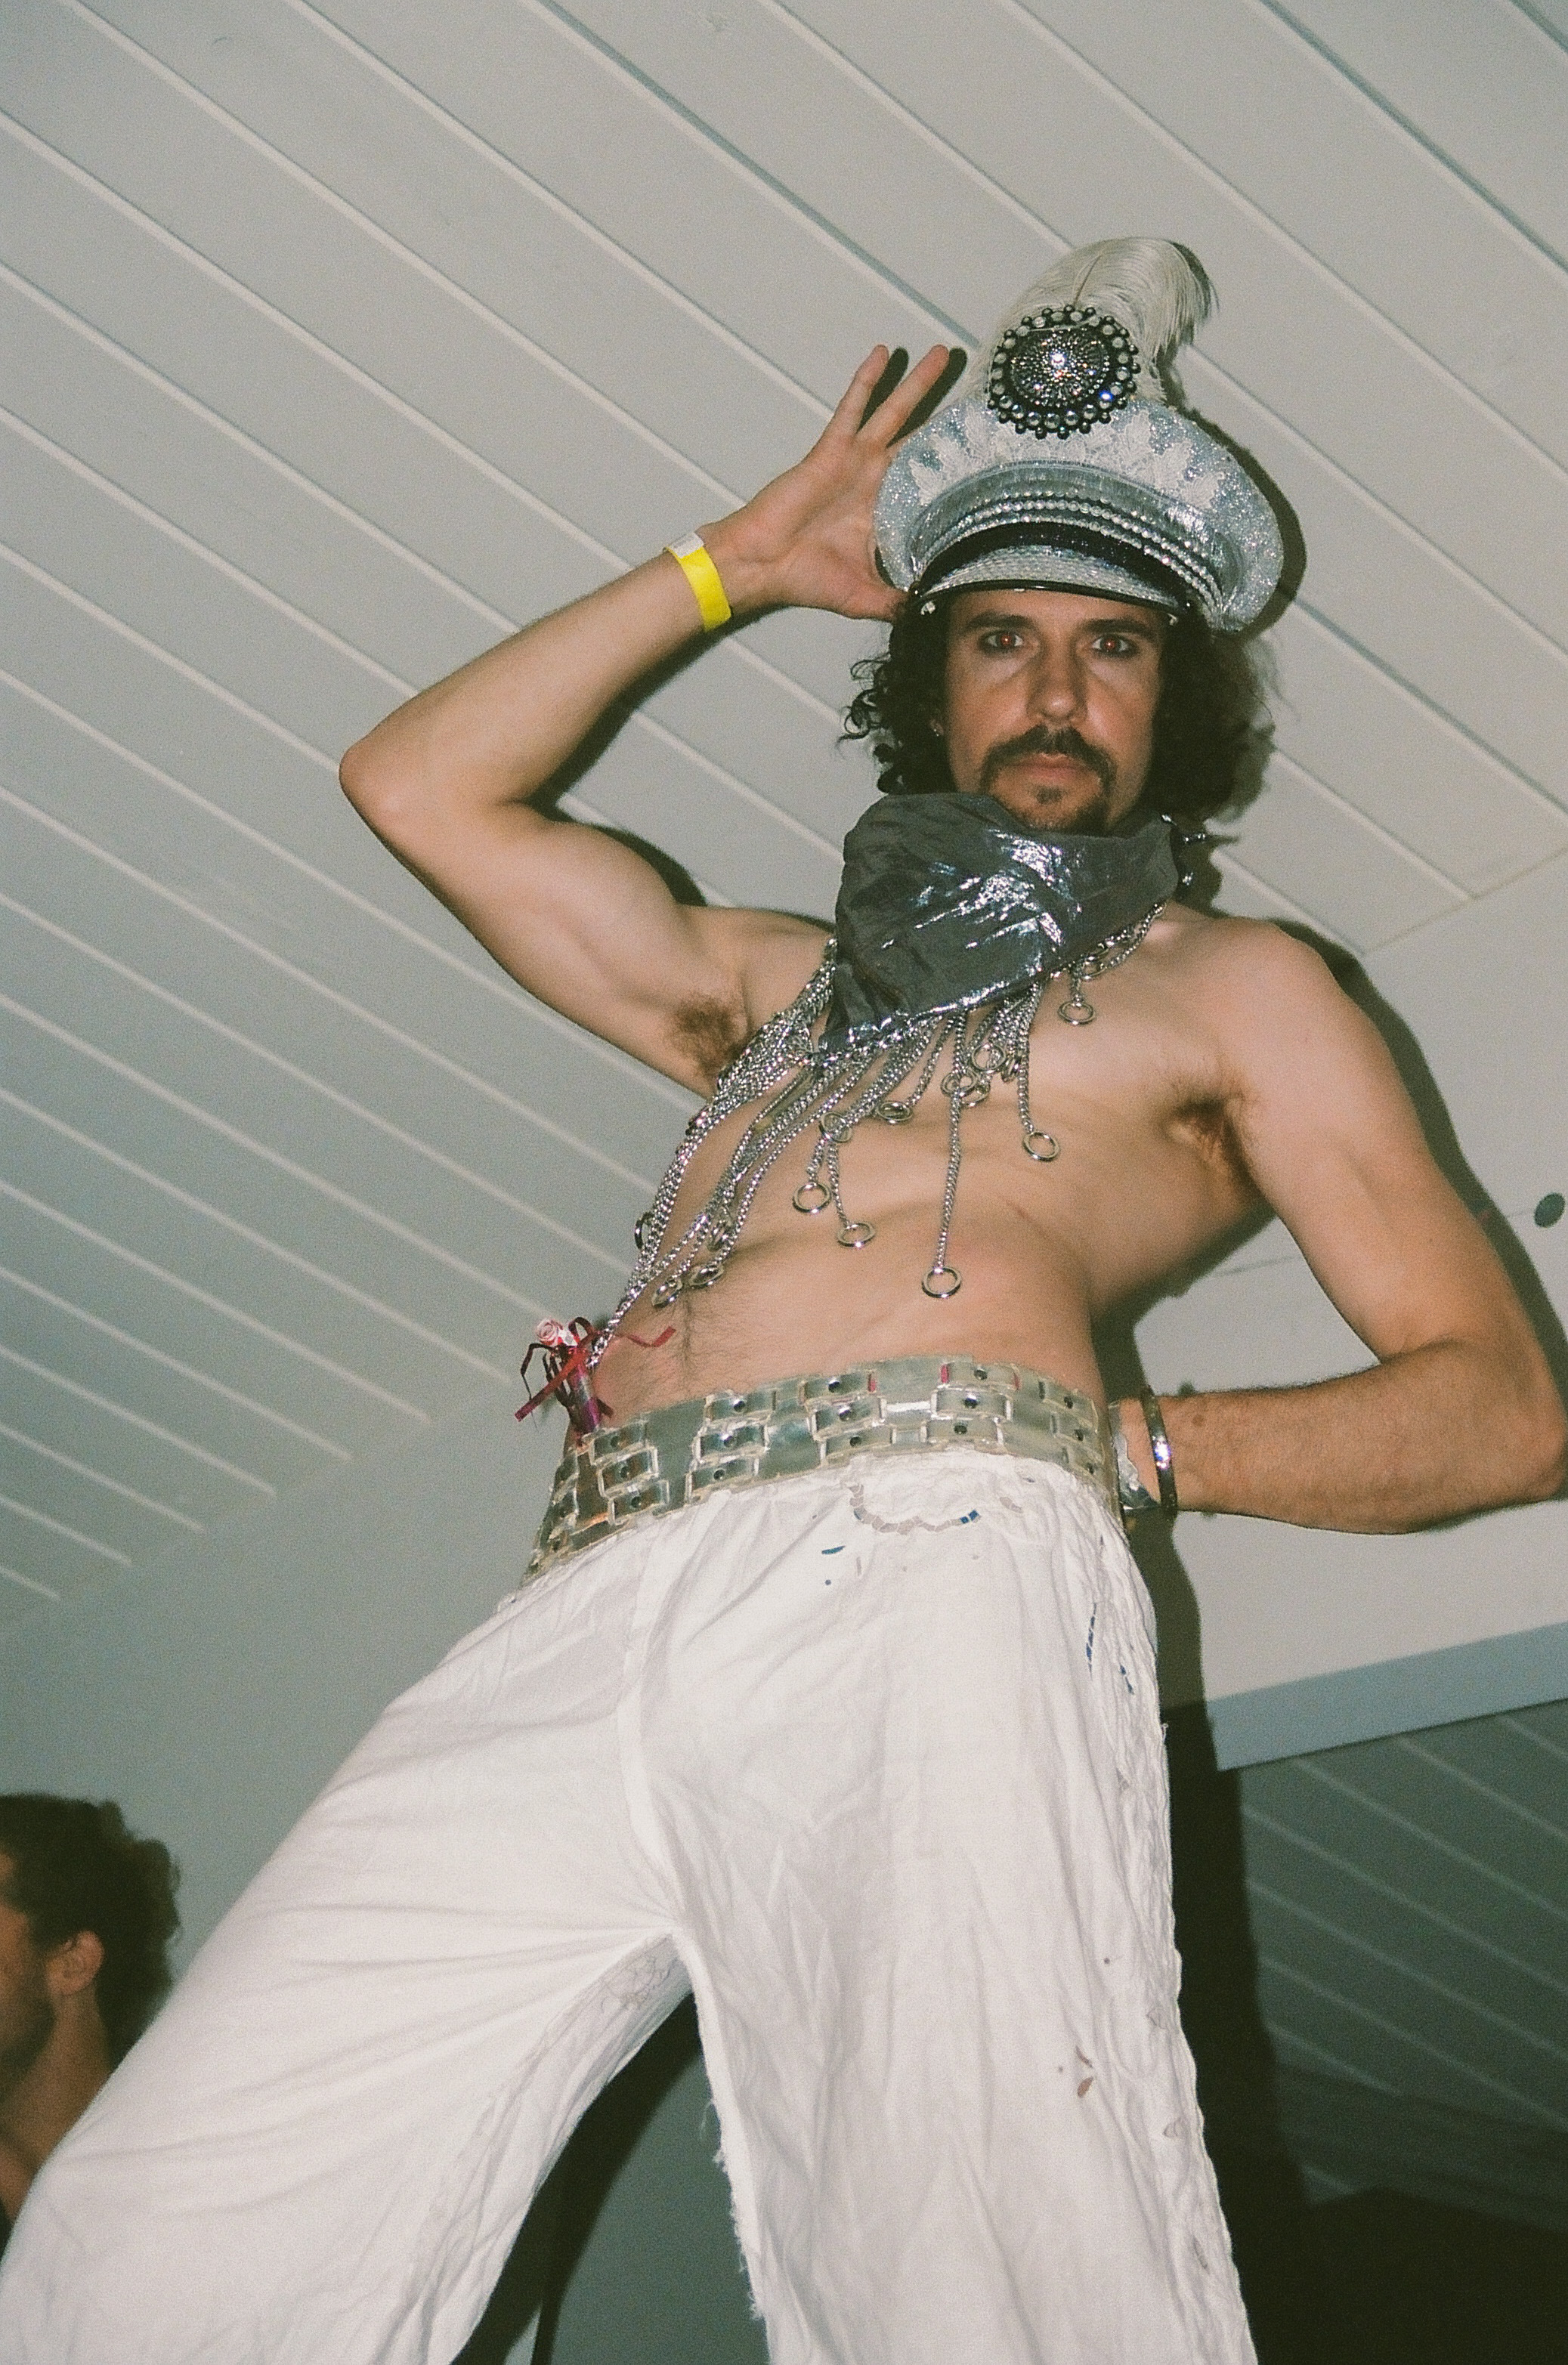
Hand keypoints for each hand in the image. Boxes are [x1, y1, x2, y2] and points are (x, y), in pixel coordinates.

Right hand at [702, 343, 951, 622]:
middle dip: (947, 415)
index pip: (930, 487)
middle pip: (921, 439)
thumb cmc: (806, 581)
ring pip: (895, 413)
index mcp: (886, 514)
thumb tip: (936, 611)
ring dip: (917, 383)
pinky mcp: (832, 449)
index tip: (990, 451)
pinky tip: (883, 353)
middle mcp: (875, 481)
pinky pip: (853, 408)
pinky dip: (867, 381)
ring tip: (940, 354)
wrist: (762, 565)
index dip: (957, 470)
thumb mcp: (866, 599)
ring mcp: (855, 461)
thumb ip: (900, 601)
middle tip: (978, 389)